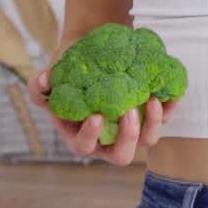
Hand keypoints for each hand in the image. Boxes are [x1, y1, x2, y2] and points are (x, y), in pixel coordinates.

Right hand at [27, 70, 173, 167]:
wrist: (91, 51)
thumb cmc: (69, 72)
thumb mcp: (49, 79)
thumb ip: (38, 86)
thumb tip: (44, 81)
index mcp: (81, 137)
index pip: (85, 147)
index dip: (91, 137)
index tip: (96, 117)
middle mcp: (108, 140)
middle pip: (122, 155)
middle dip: (128, 137)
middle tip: (128, 112)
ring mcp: (131, 129)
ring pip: (147, 140)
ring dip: (152, 124)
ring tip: (151, 100)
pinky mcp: (149, 115)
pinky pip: (164, 118)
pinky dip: (169, 108)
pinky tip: (167, 92)